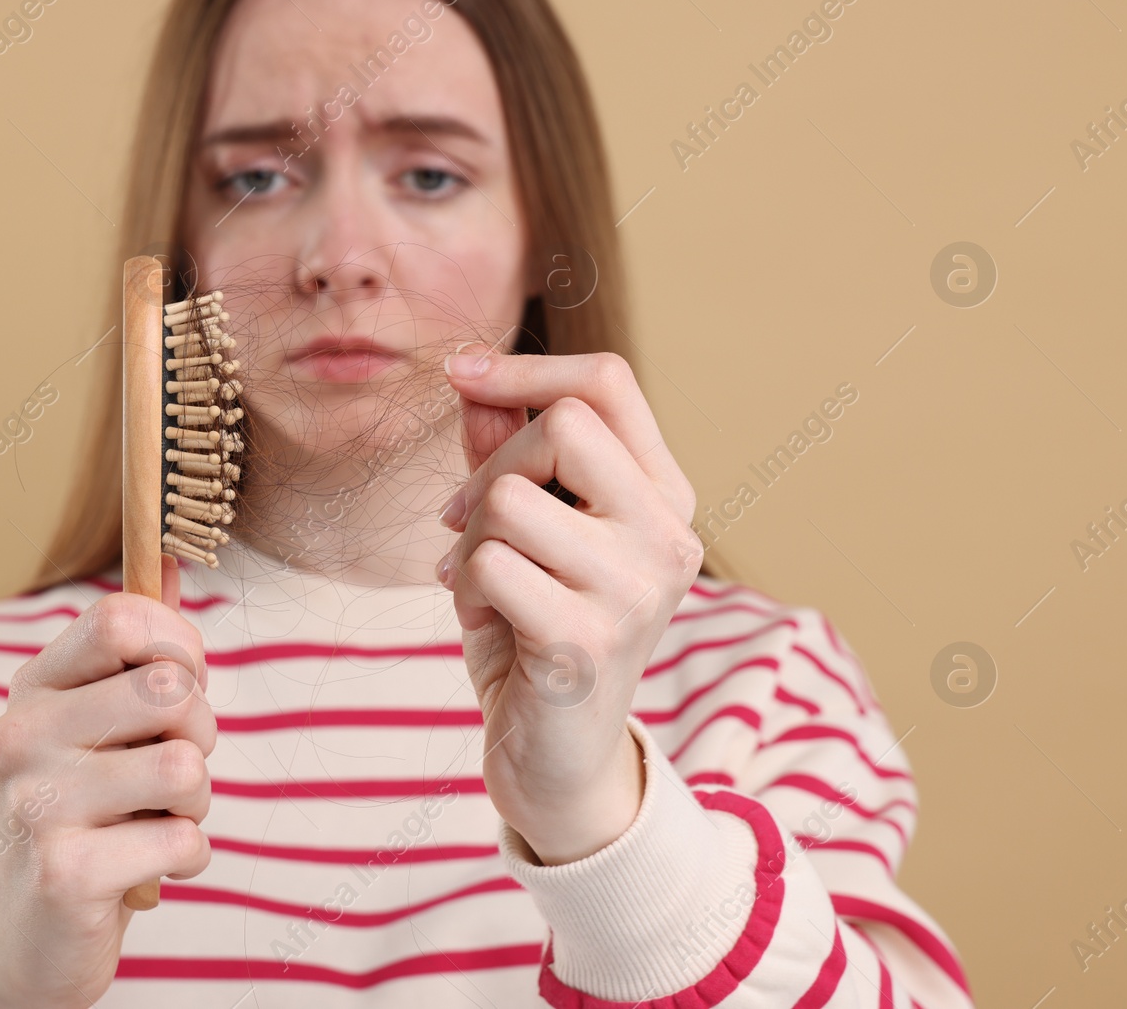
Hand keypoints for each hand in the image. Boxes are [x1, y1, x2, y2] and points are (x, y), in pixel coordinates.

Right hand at [0, 557, 216, 1007]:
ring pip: (185, 766)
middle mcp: (21, 736)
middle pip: (168, 689)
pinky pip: (183, 840)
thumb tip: (172, 558)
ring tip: (159, 818)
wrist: (34, 932)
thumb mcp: (98, 724)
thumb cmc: (89, 810)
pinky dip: (188, 856)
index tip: (184, 684)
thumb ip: (136, 651)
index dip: (179, 645)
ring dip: (197, 802)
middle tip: (175, 767)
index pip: (119, 617)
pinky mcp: (65, 872)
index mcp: (33, 688)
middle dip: (202, 730)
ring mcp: (37, 805)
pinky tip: (150, 866)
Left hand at [436, 349, 703, 864]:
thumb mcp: (526, 534)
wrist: (558, 760)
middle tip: (463, 524)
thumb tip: (473, 381)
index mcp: (664, 497)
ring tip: (479, 588)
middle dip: (490, 468)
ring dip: (467, 544)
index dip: (524, 366)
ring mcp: (636, 589)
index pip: (606, 383)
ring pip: (509, 499)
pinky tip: (480, 621)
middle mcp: (668, 536)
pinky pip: (490, 564)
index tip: (458, 374)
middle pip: (563, 424)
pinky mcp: (589, 639)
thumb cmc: (539, 632)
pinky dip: (462, 589)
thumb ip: (508, 456)